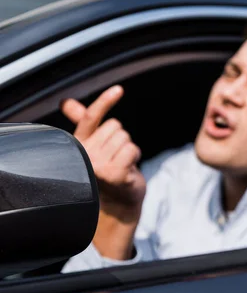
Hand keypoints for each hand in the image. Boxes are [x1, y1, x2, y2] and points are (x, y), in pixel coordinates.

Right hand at [61, 85, 145, 258]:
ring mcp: (98, 165)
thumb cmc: (108, 170)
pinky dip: (135, 157)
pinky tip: (127, 169)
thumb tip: (66, 102)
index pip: (90, 117)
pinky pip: (132, 149)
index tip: (118, 90)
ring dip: (129, 149)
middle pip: (115, 126)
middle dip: (121, 139)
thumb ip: (83, 122)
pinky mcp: (114, 174)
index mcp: (79, 143)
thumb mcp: (95, 145)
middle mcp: (84, 154)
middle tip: (115, 157)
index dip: (104, 102)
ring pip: (125, 138)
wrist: (118, 202)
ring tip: (121, 163)